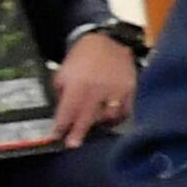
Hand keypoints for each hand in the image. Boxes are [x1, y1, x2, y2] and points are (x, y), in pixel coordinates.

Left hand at [50, 32, 135, 147]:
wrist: (109, 41)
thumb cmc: (82, 57)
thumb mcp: (64, 71)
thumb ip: (62, 91)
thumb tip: (61, 111)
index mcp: (78, 84)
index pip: (67, 111)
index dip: (60, 126)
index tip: (55, 136)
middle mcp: (97, 90)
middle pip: (87, 118)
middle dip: (78, 132)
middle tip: (72, 145)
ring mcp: (116, 91)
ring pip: (108, 116)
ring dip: (99, 124)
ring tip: (94, 128)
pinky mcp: (130, 90)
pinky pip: (125, 110)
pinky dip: (118, 117)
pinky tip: (111, 119)